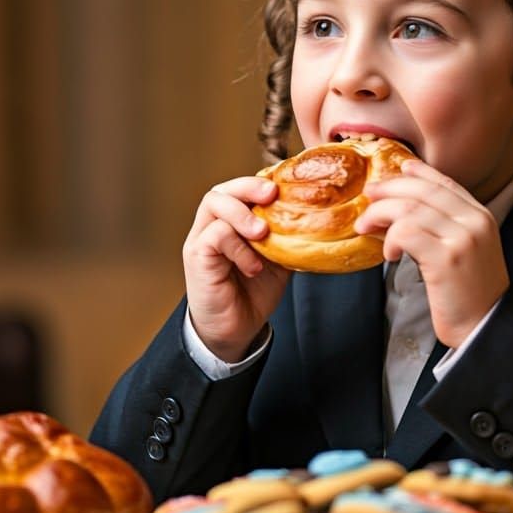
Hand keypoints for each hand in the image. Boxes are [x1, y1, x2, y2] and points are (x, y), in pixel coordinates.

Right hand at [182, 176, 291, 361]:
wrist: (235, 330)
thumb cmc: (253, 292)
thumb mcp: (279, 259)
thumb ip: (286, 237)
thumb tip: (316, 220)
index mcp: (232, 222)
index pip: (241, 189)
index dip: (260, 182)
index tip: (284, 186)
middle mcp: (213, 225)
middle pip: (223, 188)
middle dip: (248, 186)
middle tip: (272, 195)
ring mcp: (201, 239)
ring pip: (214, 203)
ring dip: (242, 214)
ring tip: (262, 233)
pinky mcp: (196, 256)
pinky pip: (215, 235)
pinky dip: (238, 246)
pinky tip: (253, 265)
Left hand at [355, 159, 508, 346]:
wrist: (486, 328)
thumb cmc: (469, 295)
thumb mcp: (465, 251)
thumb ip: (444, 228)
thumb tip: (398, 212)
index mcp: (481, 216)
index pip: (445, 183)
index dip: (418, 173)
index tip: (398, 168)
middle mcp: (475, 221)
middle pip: (422, 191)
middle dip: (389, 189)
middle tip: (368, 197)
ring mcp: (462, 238)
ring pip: (409, 209)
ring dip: (380, 215)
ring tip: (366, 228)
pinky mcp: (446, 258)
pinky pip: (407, 233)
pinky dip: (390, 239)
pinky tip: (388, 255)